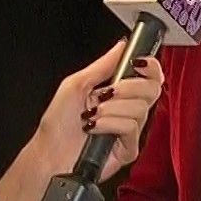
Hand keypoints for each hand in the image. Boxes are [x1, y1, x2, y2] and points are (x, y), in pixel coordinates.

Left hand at [40, 38, 163, 181]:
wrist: (48, 154)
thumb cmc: (57, 125)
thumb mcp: (76, 85)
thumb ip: (103, 65)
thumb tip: (122, 46)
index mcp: (118, 93)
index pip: (149, 77)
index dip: (151, 67)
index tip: (138, 62)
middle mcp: (127, 111)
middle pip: (152, 90)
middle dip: (129, 87)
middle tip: (106, 92)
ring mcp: (129, 131)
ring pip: (141, 109)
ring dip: (112, 109)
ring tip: (92, 115)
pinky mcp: (129, 150)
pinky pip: (131, 128)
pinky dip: (110, 124)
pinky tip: (94, 128)